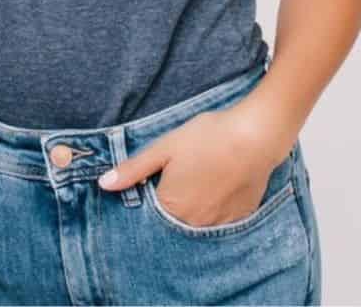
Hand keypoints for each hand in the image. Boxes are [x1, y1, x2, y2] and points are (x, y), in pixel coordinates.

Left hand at [95, 105, 290, 226]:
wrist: (256, 135)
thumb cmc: (209, 137)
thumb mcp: (165, 147)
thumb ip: (134, 169)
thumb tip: (104, 184)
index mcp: (170, 206)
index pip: (148, 217)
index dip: (148, 201)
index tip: (153, 187)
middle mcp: (193, 223)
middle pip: (172, 224)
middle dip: (169, 209)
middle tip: (181, 182)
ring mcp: (218, 224)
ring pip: (196, 225)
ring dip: (192, 212)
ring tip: (199, 184)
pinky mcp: (239, 218)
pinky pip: (219, 224)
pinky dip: (214, 212)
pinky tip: (217, 190)